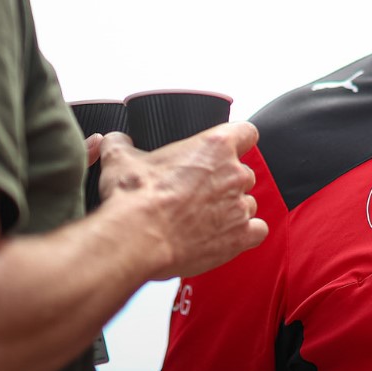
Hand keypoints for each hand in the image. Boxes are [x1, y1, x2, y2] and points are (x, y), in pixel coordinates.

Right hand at [94, 121, 267, 278]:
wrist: (137, 237)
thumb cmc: (134, 197)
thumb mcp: (120, 159)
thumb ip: (121, 144)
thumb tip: (115, 140)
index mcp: (214, 146)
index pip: (246, 132)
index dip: (237, 141)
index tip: (226, 150)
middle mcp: (234, 174)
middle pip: (243, 172)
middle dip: (225, 182)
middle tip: (198, 193)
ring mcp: (239, 206)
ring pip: (247, 203)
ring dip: (231, 209)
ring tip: (203, 220)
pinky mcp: (240, 237)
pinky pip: (256, 231)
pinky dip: (243, 234)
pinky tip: (222, 237)